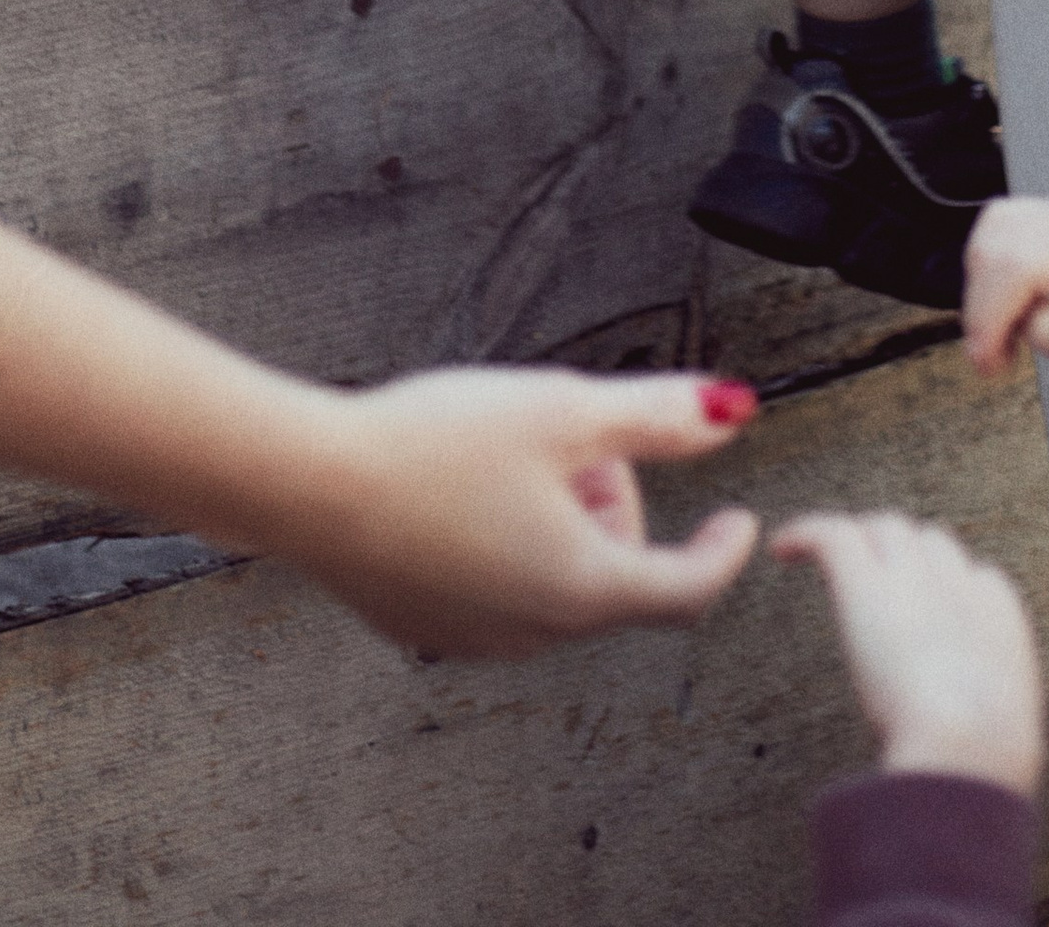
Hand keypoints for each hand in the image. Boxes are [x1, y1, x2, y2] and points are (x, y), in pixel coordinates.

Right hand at [282, 367, 760, 657]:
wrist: (311, 486)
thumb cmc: (431, 445)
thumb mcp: (561, 409)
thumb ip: (655, 417)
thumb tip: (730, 413)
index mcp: (583, 587)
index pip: (688, 589)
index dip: (723, 550)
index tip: (738, 522)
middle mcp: (536, 632)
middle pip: (617, 573)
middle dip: (613, 502)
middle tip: (568, 437)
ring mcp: (479, 640)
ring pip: (559, 583)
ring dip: (561, 523)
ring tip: (505, 456)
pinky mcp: (429, 629)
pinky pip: (500, 592)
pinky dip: (509, 544)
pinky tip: (460, 489)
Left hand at [773, 513, 1043, 797]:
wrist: (968, 746)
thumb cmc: (981, 758)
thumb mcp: (998, 727)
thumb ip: (980, 715)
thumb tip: (961, 744)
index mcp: (997, 616)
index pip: (972, 574)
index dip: (944, 586)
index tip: (922, 607)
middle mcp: (955, 582)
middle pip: (927, 540)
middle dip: (903, 552)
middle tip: (873, 576)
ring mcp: (910, 576)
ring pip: (884, 530)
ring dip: (861, 541)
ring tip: (831, 556)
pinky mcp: (866, 582)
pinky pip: (832, 534)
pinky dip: (805, 533)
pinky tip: (783, 548)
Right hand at [964, 192, 1048, 392]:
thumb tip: (1013, 316)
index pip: (1018, 265)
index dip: (988, 315)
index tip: (985, 364)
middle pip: (997, 244)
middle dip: (980, 306)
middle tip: (992, 361)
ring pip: (992, 230)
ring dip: (982, 285)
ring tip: (1004, 335)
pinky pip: (1004, 228)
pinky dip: (993, 268)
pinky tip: (1011, 307)